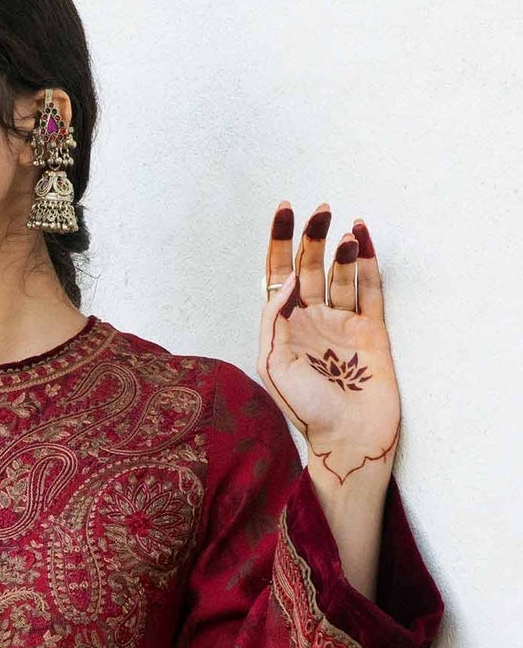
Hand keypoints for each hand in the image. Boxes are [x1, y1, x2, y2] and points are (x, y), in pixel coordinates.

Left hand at [258, 202, 400, 485]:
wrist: (350, 438)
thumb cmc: (307, 409)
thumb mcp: (274, 365)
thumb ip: (274, 320)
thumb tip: (286, 280)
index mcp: (283, 328)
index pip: (278, 275)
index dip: (279, 242)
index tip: (284, 210)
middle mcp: (312, 321)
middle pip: (309, 267)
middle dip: (313, 237)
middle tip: (321, 211)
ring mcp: (343, 324)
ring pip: (341, 274)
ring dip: (343, 249)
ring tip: (346, 230)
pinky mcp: (373, 330)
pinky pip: (371, 289)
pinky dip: (370, 263)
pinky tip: (364, 238)